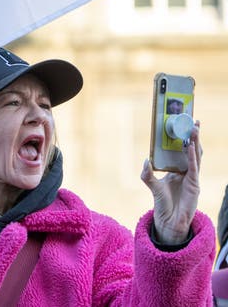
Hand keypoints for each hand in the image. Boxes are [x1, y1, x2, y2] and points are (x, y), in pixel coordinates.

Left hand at [141, 121, 201, 244]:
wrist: (169, 221)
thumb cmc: (162, 204)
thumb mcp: (152, 186)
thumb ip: (147, 174)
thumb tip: (145, 160)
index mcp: (177, 170)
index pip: (181, 151)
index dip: (183, 138)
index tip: (182, 124)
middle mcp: (186, 172)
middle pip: (191, 150)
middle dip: (193, 135)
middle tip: (193, 120)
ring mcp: (192, 178)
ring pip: (195, 155)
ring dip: (195, 141)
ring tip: (194, 127)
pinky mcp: (194, 185)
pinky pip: (194, 167)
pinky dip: (192, 155)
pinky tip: (191, 146)